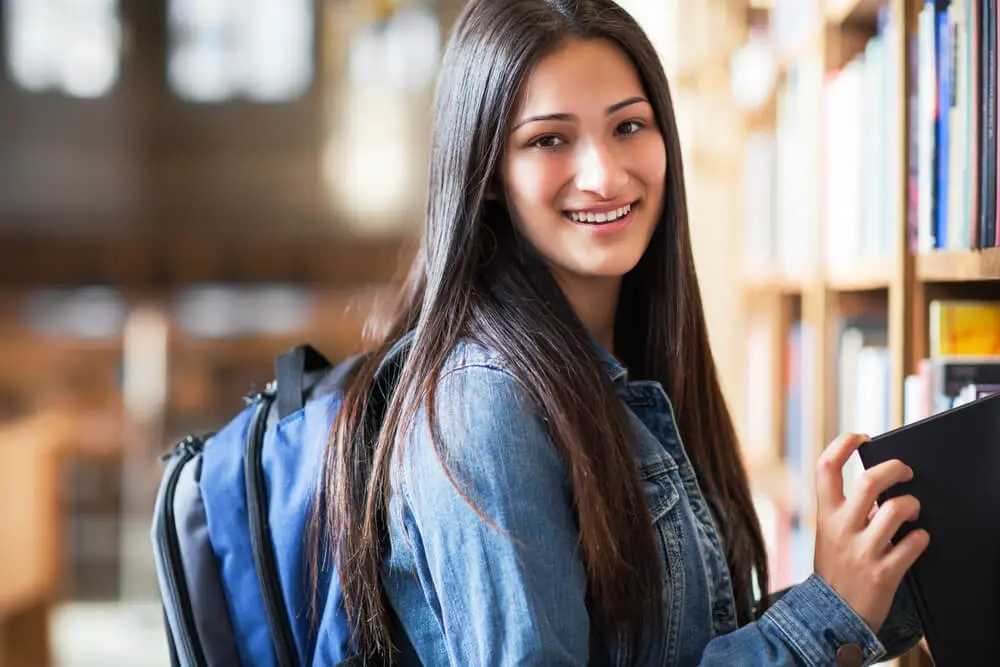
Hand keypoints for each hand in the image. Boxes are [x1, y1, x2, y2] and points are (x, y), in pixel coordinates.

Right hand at [813, 432, 929, 632]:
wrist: (832, 617)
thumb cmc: (836, 569)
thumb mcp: (829, 534)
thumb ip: (847, 510)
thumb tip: (880, 485)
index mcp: (824, 515)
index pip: (826, 466)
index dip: (844, 444)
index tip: (861, 436)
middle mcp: (841, 529)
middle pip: (869, 481)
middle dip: (895, 469)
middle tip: (906, 472)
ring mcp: (862, 551)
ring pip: (897, 509)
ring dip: (913, 505)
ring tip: (913, 511)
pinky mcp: (884, 573)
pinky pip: (914, 543)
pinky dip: (921, 538)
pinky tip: (916, 541)